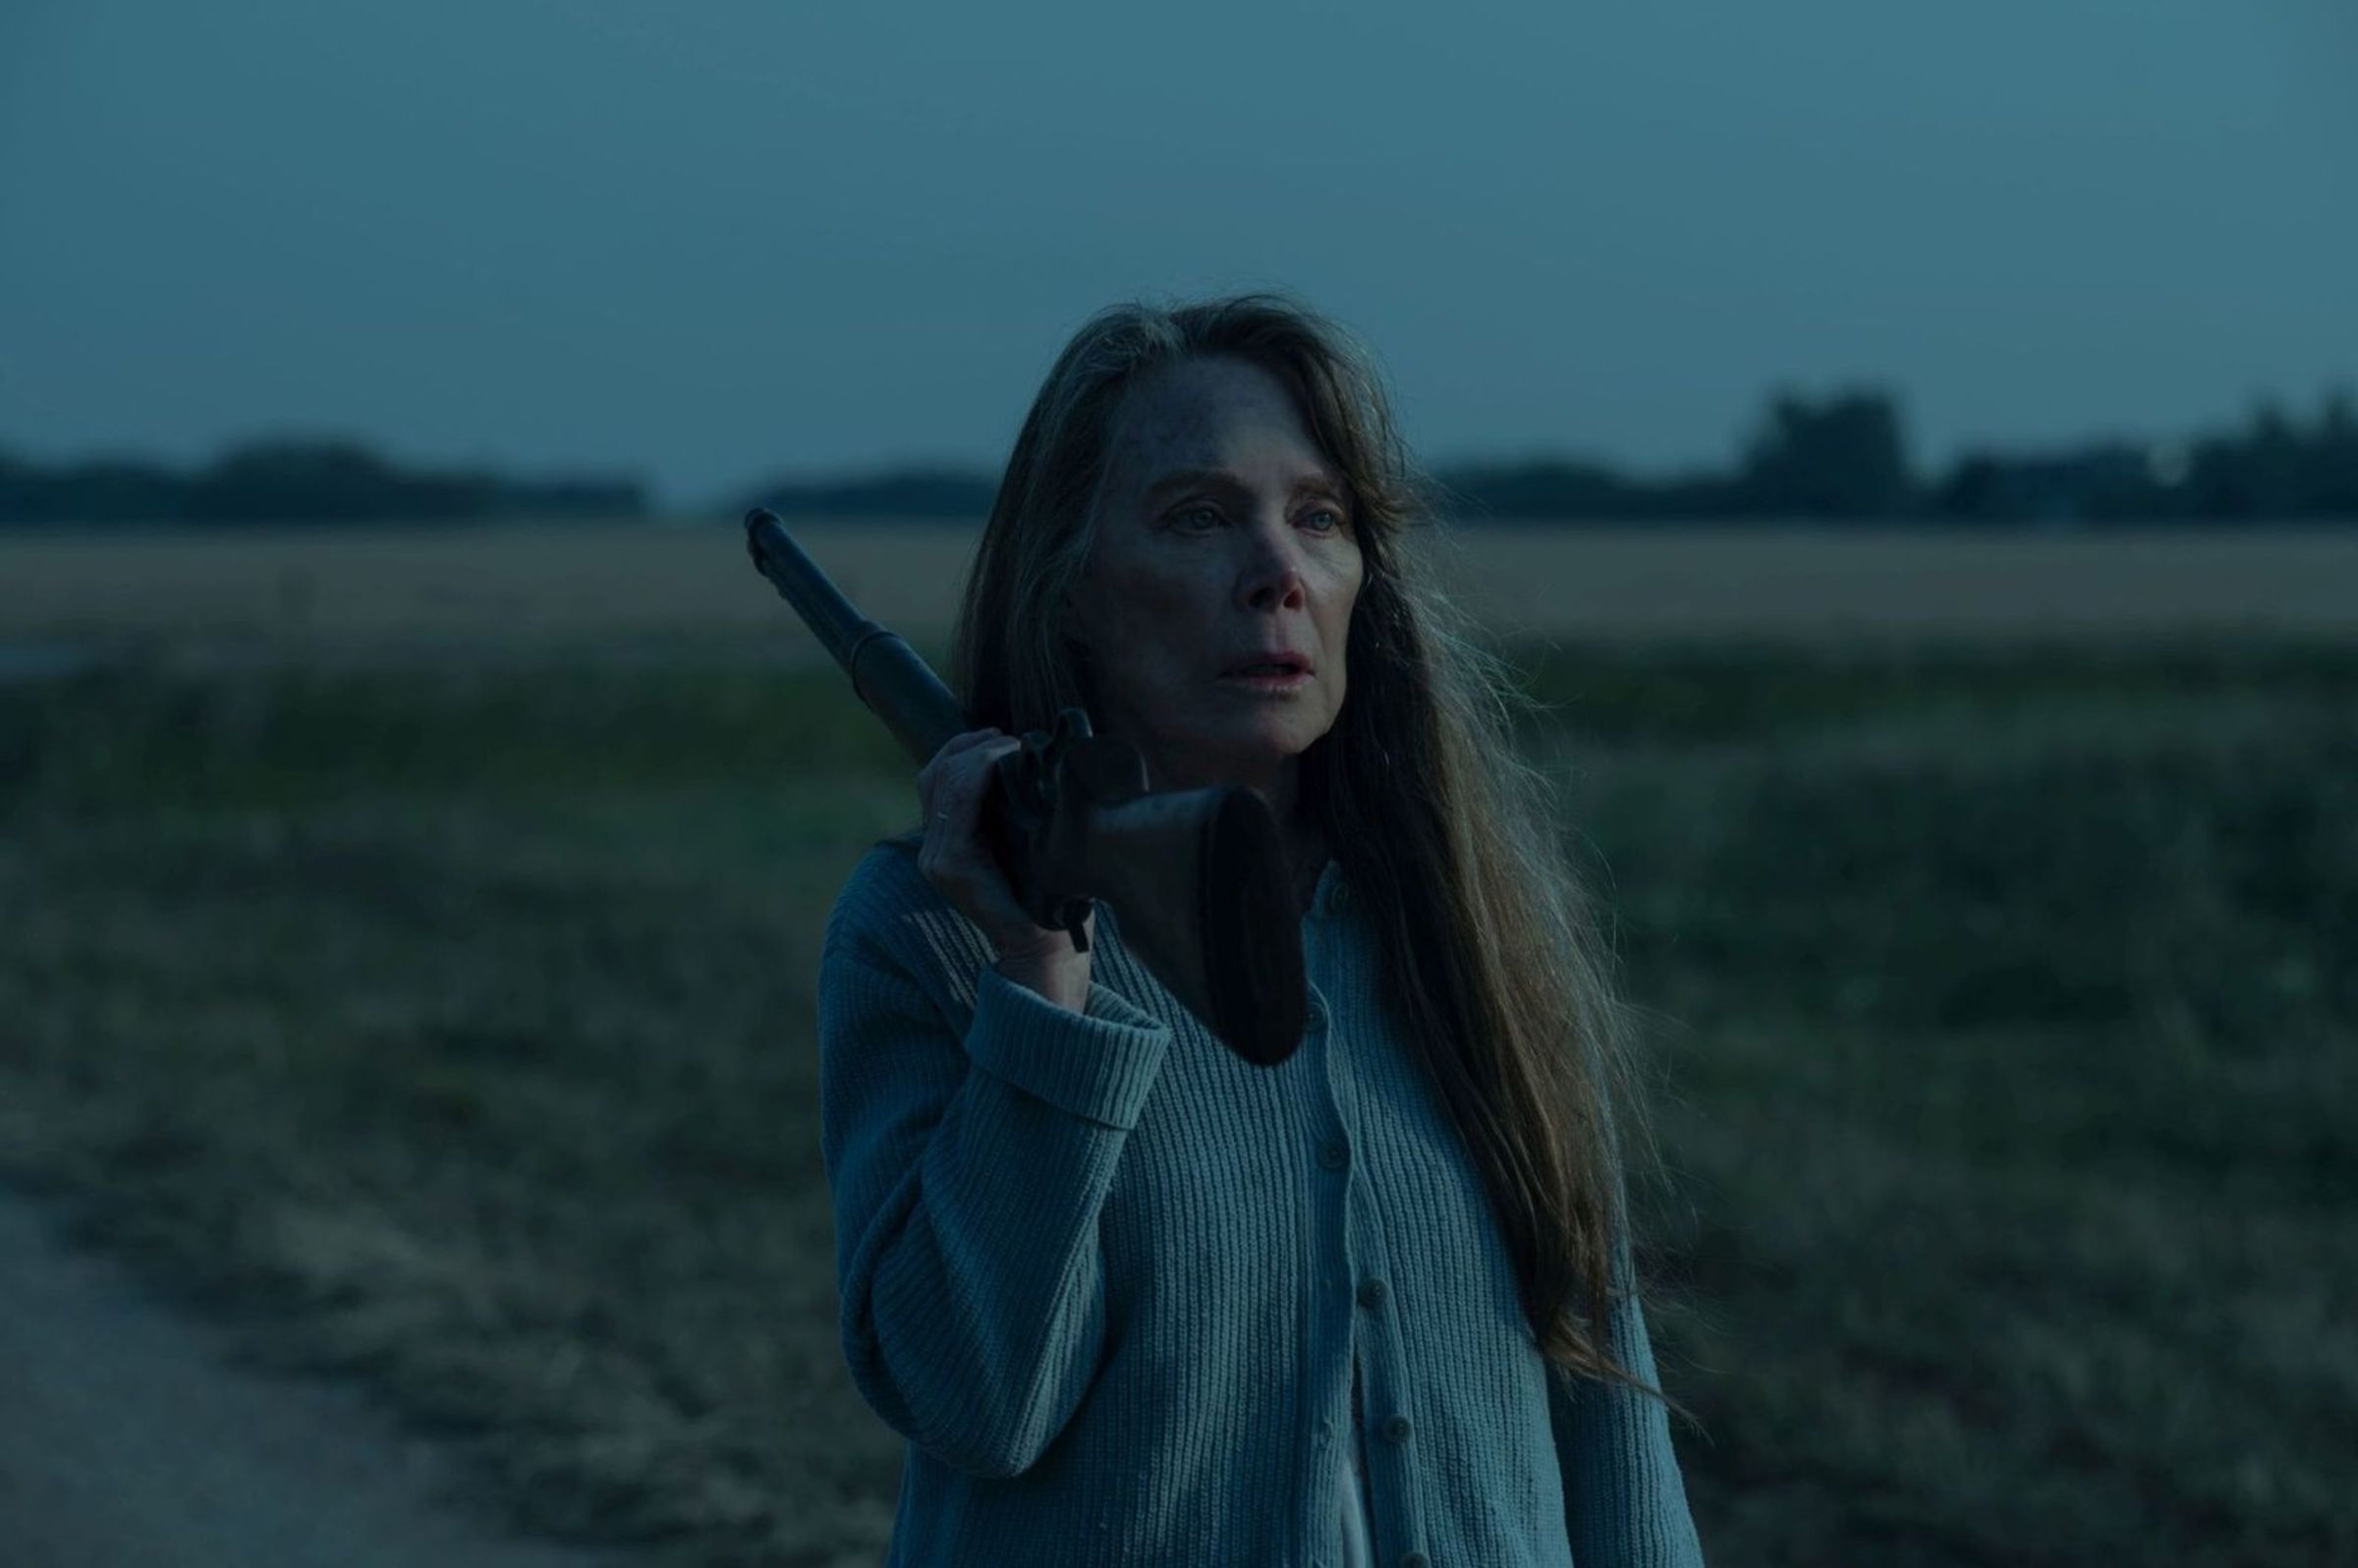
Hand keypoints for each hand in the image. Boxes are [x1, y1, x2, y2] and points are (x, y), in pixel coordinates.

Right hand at [916, 727, 1094, 1001]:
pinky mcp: (950, 863)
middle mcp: (933, 849)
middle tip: (1008, 739)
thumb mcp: (1024, 844)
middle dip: (970, 745)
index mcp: (947, 843)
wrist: (1042, 947)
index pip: (937, 778)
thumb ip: (1012, 813)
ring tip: (1012, 748)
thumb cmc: (1044, 897)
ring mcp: (937, 857)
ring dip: (980, 754)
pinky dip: (981, 772)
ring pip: (945, 779)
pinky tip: (1006, 763)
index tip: (999, 737)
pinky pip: (958, 800)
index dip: (963, 748)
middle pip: (936, 773)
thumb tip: (1032, 767)